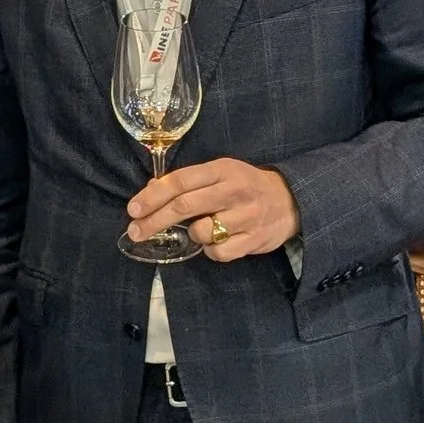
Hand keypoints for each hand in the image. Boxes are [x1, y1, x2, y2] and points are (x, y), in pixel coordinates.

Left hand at [125, 156, 300, 260]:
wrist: (290, 201)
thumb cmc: (245, 186)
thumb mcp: (220, 173)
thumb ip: (189, 182)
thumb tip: (150, 191)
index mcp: (222, 169)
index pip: (180, 180)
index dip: (153, 196)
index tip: (133, 209)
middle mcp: (233, 190)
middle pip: (184, 206)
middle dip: (154, 220)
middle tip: (136, 231)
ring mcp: (246, 216)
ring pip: (201, 232)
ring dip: (191, 235)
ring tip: (199, 230)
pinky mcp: (253, 240)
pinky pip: (218, 252)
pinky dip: (211, 250)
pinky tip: (218, 241)